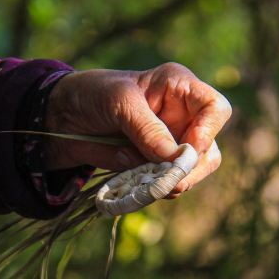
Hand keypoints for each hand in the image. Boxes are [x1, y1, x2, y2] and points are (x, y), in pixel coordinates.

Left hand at [45, 62, 231, 193]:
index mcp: (180, 88)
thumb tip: (176, 160)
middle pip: (209, 149)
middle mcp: (182, 117)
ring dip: (173, 183)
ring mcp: (170, 145)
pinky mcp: (155, 166)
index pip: (215, 109)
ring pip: (193, 172)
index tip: (187, 149)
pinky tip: (137, 186)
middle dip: (192, 168)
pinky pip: (168, 184)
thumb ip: (148, 130)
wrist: (62, 119)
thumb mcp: (119, 103)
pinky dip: (156, 190)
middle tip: (170, 181)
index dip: (208, 131)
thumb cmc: (93, 94)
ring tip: (148, 184)